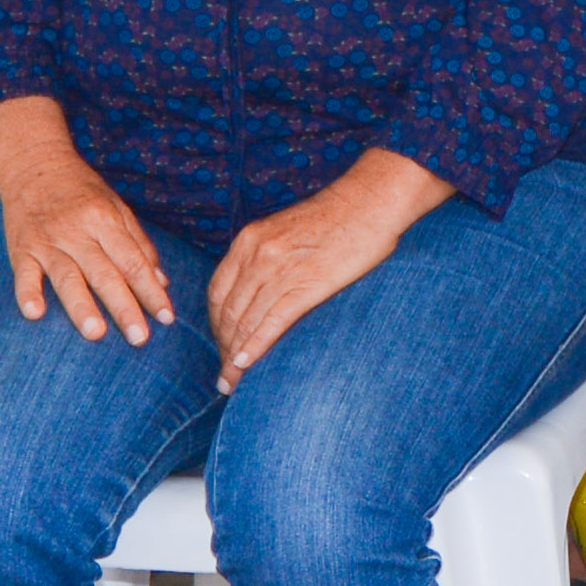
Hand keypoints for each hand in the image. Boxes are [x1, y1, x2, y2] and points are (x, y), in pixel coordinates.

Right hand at [0, 125, 174, 343]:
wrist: (34, 163)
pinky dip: (28, 293)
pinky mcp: (21, 249)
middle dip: (124, 307)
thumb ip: (138, 244)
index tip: (166, 318)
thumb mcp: (115, 207)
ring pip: (68, 277)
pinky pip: (24, 274)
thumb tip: (161, 281)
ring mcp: (48, 241)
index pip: (134, 262)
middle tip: (140, 338)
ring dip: (81, 306)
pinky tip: (35, 314)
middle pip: (105, 274)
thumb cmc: (79, 189)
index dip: (151, 291)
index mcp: (105, 221)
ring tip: (96, 333)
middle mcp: (78, 232)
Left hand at [207, 164, 443, 390]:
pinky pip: (272, 322)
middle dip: (223, 347)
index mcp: (249, 240)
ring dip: (235, 356)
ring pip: (246, 321)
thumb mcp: (285, 231)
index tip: (222, 347)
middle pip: (228, 311)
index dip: (215, 325)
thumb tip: (258, 294)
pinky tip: (246, 366)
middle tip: (225, 376)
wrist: (370, 202)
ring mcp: (280, 269)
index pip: (218, 292)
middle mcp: (257, 254)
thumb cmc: (335, 218)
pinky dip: (255, 347)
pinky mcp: (306, 283)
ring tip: (233, 383)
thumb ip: (265, 258)